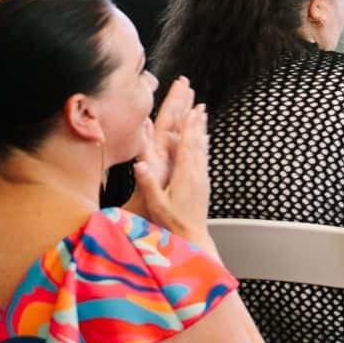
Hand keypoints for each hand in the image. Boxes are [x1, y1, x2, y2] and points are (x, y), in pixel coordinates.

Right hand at [130, 76, 209, 239]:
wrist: (192, 238)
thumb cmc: (171, 223)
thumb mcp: (156, 205)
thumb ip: (148, 184)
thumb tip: (140, 164)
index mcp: (185, 176)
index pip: (187, 146)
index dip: (188, 127)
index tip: (189, 110)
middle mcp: (197, 174)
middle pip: (197, 142)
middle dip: (196, 123)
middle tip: (198, 104)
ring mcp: (202, 178)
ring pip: (202, 148)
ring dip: (201, 130)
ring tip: (202, 114)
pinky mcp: (203, 183)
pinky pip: (203, 158)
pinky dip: (203, 144)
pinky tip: (203, 140)